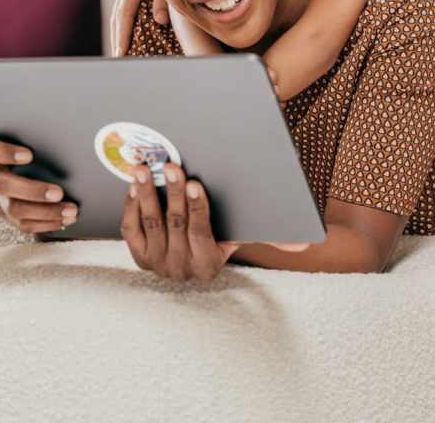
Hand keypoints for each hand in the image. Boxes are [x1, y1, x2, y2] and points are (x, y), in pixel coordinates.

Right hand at [0, 135, 76, 233]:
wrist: (33, 168)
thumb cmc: (37, 146)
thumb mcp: (34, 138)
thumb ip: (42, 137)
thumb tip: (70, 135)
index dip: (3, 152)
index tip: (28, 155)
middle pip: (0, 185)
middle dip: (32, 191)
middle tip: (59, 192)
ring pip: (14, 209)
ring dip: (46, 212)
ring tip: (71, 210)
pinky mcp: (8, 215)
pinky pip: (24, 224)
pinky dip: (47, 223)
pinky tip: (66, 219)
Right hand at [109, 0, 170, 55]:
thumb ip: (165, 0)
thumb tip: (159, 20)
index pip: (124, 14)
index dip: (122, 35)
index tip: (121, 54)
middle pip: (117, 17)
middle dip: (117, 40)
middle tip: (118, 61)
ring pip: (118, 16)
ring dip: (118, 35)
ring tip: (120, 55)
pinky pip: (124, 12)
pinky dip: (123, 28)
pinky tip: (127, 41)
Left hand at [120, 162, 309, 279]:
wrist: (188, 261)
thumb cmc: (221, 237)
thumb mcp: (242, 237)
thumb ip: (272, 237)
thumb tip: (304, 246)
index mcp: (209, 264)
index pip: (201, 233)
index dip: (197, 208)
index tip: (195, 183)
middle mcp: (180, 268)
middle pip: (175, 224)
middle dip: (172, 192)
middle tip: (170, 165)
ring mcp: (156, 263)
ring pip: (150, 223)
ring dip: (146, 193)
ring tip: (145, 167)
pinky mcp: (138, 256)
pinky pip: (131, 228)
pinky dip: (132, 204)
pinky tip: (135, 184)